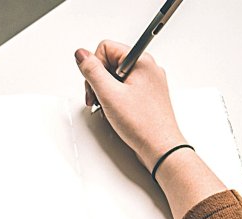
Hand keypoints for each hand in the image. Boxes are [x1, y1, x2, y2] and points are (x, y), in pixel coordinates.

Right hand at [75, 40, 185, 169]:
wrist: (161, 148)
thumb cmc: (143, 124)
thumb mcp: (109, 94)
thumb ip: (92, 71)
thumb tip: (81, 54)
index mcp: (141, 61)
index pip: (106, 47)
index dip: (95, 66)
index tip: (96, 84)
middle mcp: (147, 68)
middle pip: (110, 62)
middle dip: (99, 80)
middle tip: (99, 98)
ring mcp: (148, 82)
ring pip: (116, 77)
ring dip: (106, 91)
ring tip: (108, 107)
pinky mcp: (146, 95)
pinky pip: (124, 89)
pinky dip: (115, 99)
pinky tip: (115, 111)